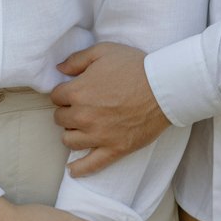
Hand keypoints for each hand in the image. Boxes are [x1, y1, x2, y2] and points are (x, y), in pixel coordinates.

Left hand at [51, 42, 170, 177]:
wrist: (164, 87)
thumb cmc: (135, 66)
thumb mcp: (104, 51)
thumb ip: (77, 59)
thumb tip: (59, 69)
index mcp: (78, 92)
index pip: (56, 97)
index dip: (64, 92)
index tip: (73, 91)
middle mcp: (83, 116)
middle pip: (60, 119)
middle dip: (68, 111)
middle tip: (81, 106)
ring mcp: (98, 135)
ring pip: (69, 140)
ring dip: (72, 133)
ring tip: (81, 127)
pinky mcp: (114, 149)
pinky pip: (90, 165)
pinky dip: (79, 169)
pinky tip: (73, 169)